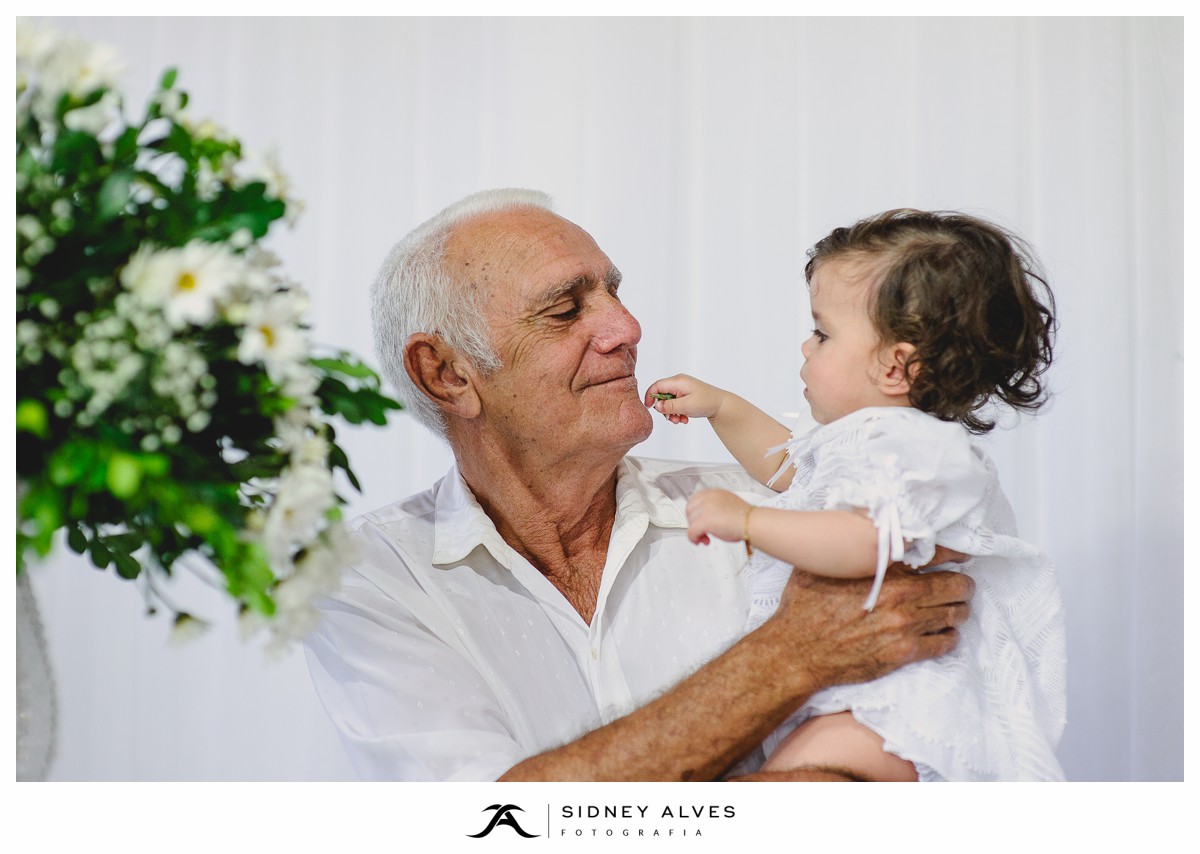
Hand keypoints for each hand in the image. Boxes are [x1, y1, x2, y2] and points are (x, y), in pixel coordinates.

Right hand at [644, 374, 727, 423]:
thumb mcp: (686, 405)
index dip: (650, 396)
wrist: (721, 405)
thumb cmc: (706, 402)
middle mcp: (678, 383)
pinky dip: (677, 412)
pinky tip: (685, 418)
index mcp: (678, 381)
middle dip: (665, 409)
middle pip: (661, 395)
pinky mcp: (685, 395)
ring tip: (680, 420)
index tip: (650, 408)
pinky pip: (675, 404)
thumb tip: (657, 406)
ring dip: (672, 413)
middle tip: (671, 418)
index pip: (657, 385)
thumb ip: (669, 406)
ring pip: (668, 401)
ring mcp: (682, 389)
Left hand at [685, 488, 749, 545]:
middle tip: (703, 531)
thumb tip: (708, 517)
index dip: (695, 512)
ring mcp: (706, 509)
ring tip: (706, 538)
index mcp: (715, 493)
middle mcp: (709, 498)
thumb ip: (716, 507)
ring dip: (696, 532)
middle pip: (690, 510)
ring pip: (690, 522)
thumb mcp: (727, 505)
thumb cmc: (746, 517)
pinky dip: (693, 538)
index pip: (695, 500)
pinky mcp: (705, 521)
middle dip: (694, 522)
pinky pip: (691, 531)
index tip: (699, 520)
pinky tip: (700, 541)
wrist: (752, 523)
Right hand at [763, 565, 973, 691]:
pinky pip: (944, 643)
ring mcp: (905, 625)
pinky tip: (942, 634)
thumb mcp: (820, 565)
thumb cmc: (803, 607)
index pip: (936, 552)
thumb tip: (855, 528)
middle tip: (960, 586)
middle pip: (955, 584)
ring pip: (955, 614)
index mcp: (883, 568)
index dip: (954, 553)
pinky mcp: (904, 652)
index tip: (960, 556)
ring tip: (954, 609)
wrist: (796, 651)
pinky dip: (948, 637)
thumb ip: (845, 548)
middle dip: (961, 584)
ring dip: (958, 610)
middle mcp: (900, 593)